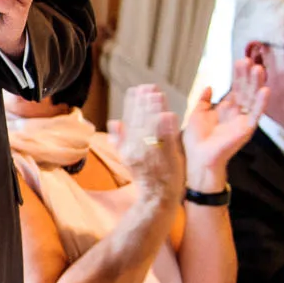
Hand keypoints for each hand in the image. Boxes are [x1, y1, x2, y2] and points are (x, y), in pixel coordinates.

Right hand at [110, 83, 184, 210]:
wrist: (156, 196)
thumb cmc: (145, 177)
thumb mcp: (127, 158)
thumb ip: (120, 139)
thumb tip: (114, 121)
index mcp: (128, 145)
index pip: (129, 119)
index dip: (132, 103)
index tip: (136, 89)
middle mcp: (137, 147)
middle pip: (140, 119)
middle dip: (144, 101)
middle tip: (148, 86)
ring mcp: (152, 151)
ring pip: (152, 126)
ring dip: (154, 109)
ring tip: (157, 94)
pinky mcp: (167, 156)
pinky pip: (166, 138)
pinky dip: (167, 127)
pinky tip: (169, 114)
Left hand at [182, 59, 268, 188]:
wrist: (197, 157)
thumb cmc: (196, 139)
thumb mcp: (197, 113)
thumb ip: (203, 100)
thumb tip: (209, 86)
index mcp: (226, 109)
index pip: (235, 88)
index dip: (238, 75)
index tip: (240, 61)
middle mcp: (237, 113)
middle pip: (245, 90)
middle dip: (247, 75)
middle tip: (249, 60)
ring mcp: (243, 120)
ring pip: (253, 98)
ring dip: (256, 84)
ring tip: (258, 69)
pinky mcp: (247, 129)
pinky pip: (257, 114)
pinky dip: (261, 102)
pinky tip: (265, 89)